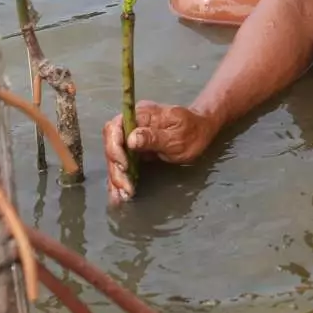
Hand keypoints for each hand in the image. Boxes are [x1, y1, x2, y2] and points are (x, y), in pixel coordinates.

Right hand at [101, 101, 218, 204]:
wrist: (201, 130)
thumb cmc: (192, 131)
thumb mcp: (177, 136)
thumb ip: (154, 137)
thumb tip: (131, 139)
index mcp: (141, 115)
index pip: (115, 128)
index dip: (114, 148)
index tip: (123, 166)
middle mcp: (131, 125)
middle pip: (112, 146)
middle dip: (116, 169)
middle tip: (125, 189)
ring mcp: (131, 138)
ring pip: (114, 158)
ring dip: (116, 178)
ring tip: (121, 197)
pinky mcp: (134, 151)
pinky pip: (122, 165)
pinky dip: (120, 179)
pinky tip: (118, 195)